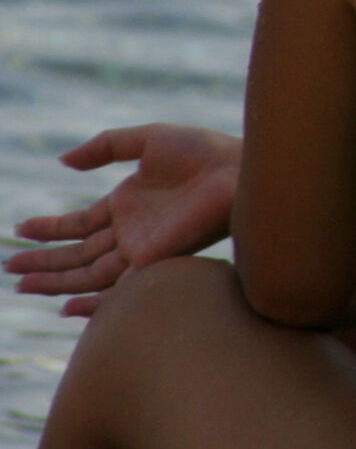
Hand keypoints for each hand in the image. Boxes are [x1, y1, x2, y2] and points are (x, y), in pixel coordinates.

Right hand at [9, 126, 242, 315]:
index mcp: (127, 205)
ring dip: (55, 280)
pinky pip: (119, 288)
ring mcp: (143, 249)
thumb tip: (63, 161)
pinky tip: (66, 308)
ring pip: (89, 273)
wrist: (240, 167)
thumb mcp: (146, 141)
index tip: (20, 229)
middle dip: (44, 262)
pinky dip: (94, 301)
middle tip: (10, 267)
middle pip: (78, 254)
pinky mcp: (156, 261)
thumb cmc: (204, 152)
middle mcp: (132, 232)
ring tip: (21, 284)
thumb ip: (104, 147)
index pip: (79, 224)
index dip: (50, 229)